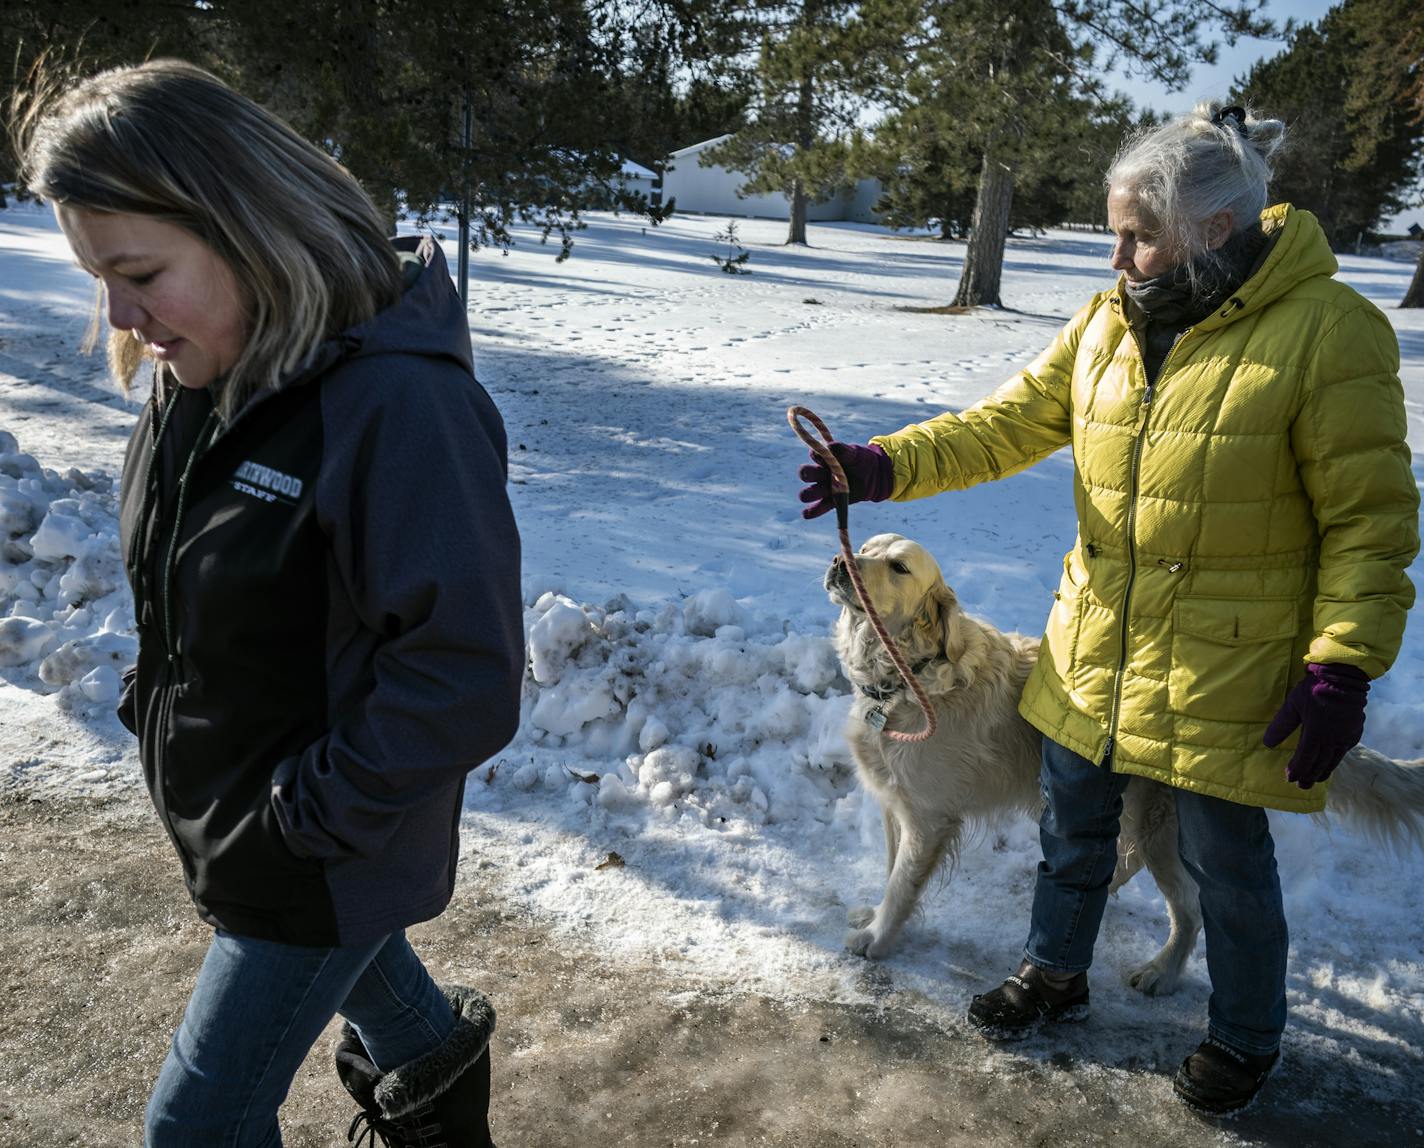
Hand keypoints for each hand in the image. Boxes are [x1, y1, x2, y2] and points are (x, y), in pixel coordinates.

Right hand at [797, 442, 894, 519]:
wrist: (875, 475)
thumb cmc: (861, 460)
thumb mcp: (854, 453)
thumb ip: (842, 450)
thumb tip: (830, 446)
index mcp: (825, 459)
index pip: (814, 455)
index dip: (817, 456)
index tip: (826, 458)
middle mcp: (821, 473)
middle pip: (806, 474)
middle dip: (808, 474)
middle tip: (821, 475)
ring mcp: (825, 488)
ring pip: (808, 493)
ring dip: (810, 493)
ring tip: (819, 493)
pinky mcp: (832, 502)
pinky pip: (819, 507)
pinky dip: (812, 511)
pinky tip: (807, 514)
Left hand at [1263, 663, 1369, 788]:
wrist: (1345, 678)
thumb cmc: (1314, 689)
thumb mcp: (1293, 705)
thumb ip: (1281, 725)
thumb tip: (1268, 744)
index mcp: (1316, 734)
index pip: (1305, 759)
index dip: (1297, 770)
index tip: (1289, 778)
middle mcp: (1332, 740)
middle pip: (1319, 764)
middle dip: (1309, 776)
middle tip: (1302, 785)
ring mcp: (1345, 737)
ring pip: (1333, 760)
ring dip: (1323, 772)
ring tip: (1316, 780)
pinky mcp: (1354, 733)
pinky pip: (1343, 752)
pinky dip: (1335, 761)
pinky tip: (1331, 763)